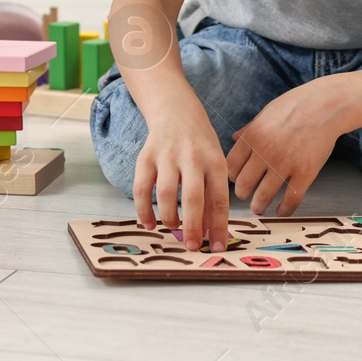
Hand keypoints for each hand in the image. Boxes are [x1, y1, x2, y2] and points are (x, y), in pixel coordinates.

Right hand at [132, 106, 231, 252]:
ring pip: (165, 194)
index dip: (220, 227)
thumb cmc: (200, 146)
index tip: (219, 248)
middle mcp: (192, 157)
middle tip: (193, 247)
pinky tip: (148, 223)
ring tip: (173, 228)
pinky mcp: (146, 156)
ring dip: (169, 218)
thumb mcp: (215, 165)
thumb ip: (212, 196)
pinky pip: (141, 187)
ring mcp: (167, 155)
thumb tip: (209, 233)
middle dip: (193, 227)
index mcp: (215, 161)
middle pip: (193, 198)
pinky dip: (143, 209)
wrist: (176, 112)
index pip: (220, 200)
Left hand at [225, 81, 342, 215]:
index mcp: (252, 136)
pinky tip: (282, 211)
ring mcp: (285, 164)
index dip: (231, 176)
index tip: (235, 180)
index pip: (231, 165)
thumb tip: (233, 138)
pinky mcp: (305, 173)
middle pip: (243, 184)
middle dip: (242, 194)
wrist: (325, 105)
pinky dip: (284, 210)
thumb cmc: (294, 106)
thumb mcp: (265, 113)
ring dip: (258, 206)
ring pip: (263, 196)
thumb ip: (249, 129)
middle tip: (245, 197)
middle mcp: (265, 152)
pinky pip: (291, 199)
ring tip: (259, 208)